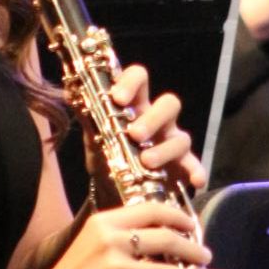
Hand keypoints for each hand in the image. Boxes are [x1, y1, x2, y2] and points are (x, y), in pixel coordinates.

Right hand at [30, 197, 229, 268]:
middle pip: (167, 238)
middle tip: (208, 256)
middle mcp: (112, 241)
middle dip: (194, 249)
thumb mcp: (92, 244)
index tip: (192, 225)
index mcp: (105, 222)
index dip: (178, 216)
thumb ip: (123, 238)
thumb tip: (165, 240)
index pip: (151, 210)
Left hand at [82, 62, 206, 200]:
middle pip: (169, 103)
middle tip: (135, 134)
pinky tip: (194, 181)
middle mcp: (158, 120)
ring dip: (164, 148)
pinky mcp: (182, 166)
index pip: (140, 78)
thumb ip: (87, 117)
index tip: (118, 98)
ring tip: (146, 162)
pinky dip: (196, 171)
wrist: (112, 190)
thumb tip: (71, 93)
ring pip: (182, 136)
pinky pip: (195, 165)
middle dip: (153, 118)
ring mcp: (172, 142)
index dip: (132, 83)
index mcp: (136, 105)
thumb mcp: (94, 137)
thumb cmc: (107, 155)